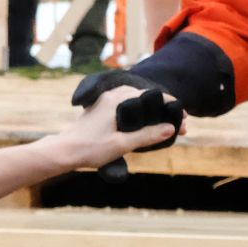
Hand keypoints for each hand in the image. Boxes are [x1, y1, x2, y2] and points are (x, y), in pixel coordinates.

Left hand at [51, 83, 182, 170]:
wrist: (63, 151)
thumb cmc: (90, 148)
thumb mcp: (122, 144)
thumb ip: (147, 135)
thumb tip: (170, 128)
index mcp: (116, 100)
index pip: (149, 94)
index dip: (169, 103)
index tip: (183, 115)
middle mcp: (110, 96)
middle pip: (143, 96)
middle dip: (162, 108)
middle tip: (179, 123)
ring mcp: (103, 101)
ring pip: (134, 100)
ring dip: (151, 110)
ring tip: (166, 124)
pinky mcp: (99, 109)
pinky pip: (125, 105)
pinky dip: (139, 112)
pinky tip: (145, 124)